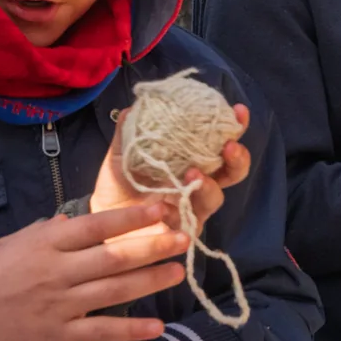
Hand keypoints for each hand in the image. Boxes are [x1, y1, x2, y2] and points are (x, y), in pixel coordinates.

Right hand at [0, 202, 188, 340]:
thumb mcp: (8, 244)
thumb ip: (44, 232)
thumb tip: (71, 220)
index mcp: (45, 244)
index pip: (96, 225)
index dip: (131, 217)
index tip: (160, 209)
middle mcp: (58, 272)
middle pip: (115, 257)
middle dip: (153, 247)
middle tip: (184, 239)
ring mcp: (61, 306)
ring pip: (116, 290)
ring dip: (151, 280)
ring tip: (178, 271)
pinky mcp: (60, 337)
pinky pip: (102, 330)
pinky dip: (132, 329)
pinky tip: (157, 327)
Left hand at [94, 102, 250, 228]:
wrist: (102, 219)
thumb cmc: (120, 184)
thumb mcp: (121, 155)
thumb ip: (128, 133)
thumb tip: (132, 107)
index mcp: (192, 160)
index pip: (220, 142)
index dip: (234, 127)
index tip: (238, 111)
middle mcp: (199, 184)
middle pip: (232, 173)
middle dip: (237, 159)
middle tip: (229, 146)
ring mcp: (193, 209)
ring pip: (215, 199)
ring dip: (208, 186)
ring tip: (193, 175)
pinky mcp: (181, 233)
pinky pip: (188, 224)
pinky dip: (178, 213)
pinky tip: (165, 208)